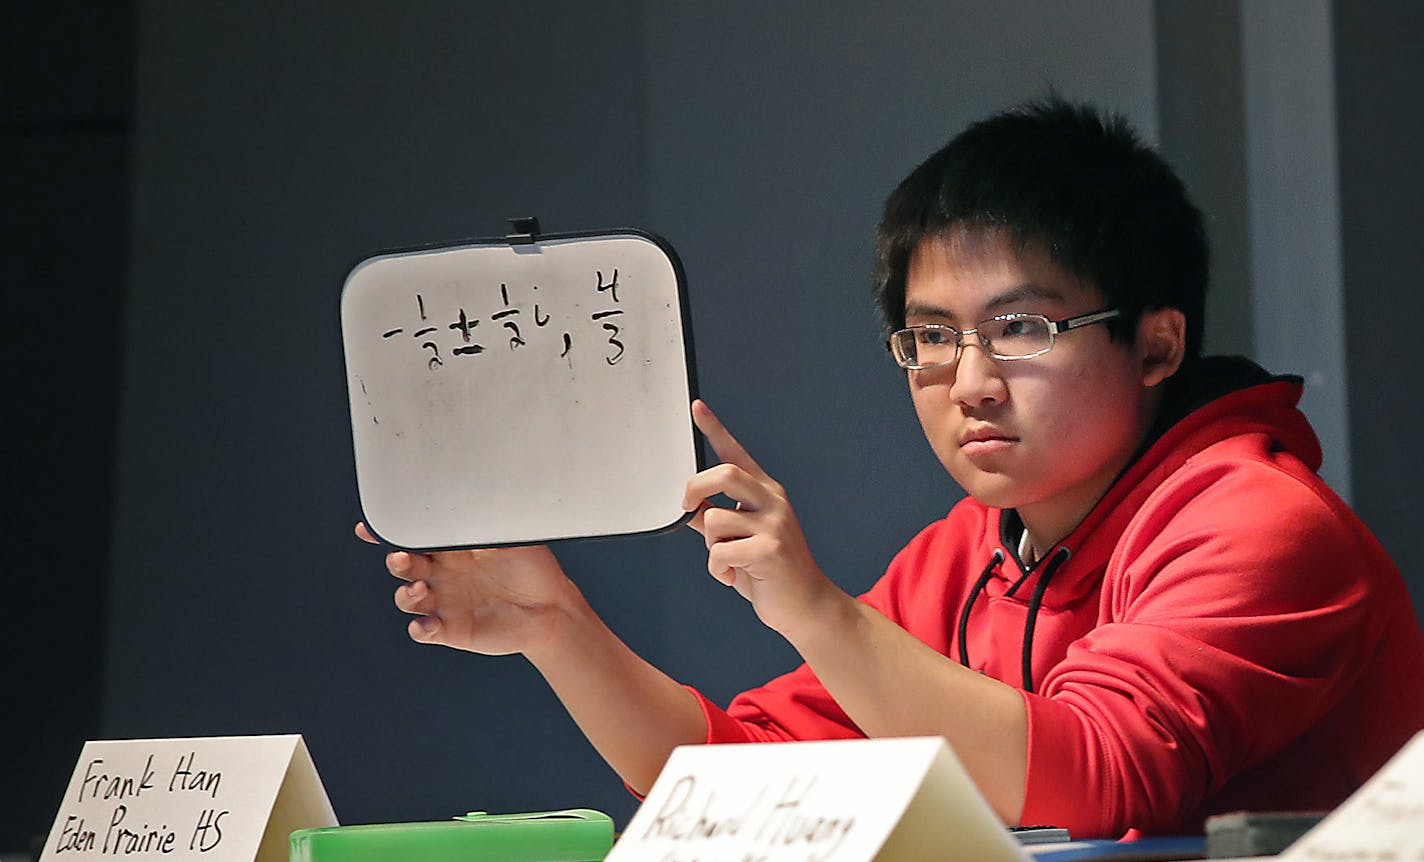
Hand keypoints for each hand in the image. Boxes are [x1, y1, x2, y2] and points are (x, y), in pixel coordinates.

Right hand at [356, 522, 580, 658]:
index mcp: (452, 548)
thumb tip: (472, 496)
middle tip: (402, 557)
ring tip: (420, 590)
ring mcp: (444, 602)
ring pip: (407, 598)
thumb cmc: (532, 568)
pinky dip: (420, 628)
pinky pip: (424, 630)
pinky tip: (427, 624)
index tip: (370, 527)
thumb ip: (485, 523)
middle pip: (404, 566)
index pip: (414, 536)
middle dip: (397, 561)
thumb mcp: (510, 538)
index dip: (388, 532)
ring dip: (406, 594)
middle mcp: (442, 575)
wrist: (551, 608)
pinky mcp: (451, 630)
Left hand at [682, 400, 844, 637]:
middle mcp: (773, 502)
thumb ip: (716, 519)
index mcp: (766, 493)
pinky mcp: (769, 550)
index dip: (715, 429)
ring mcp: (774, 524)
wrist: (806, 606)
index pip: (736, 454)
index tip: (696, 407)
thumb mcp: (741, 539)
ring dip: (711, 547)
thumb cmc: (771, 572)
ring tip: (729, 562)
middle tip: (688, 508)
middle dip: (696, 489)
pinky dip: (718, 571)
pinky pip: (720, 552)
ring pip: (715, 520)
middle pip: (724, 474)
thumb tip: (690, 507)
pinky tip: (735, 577)